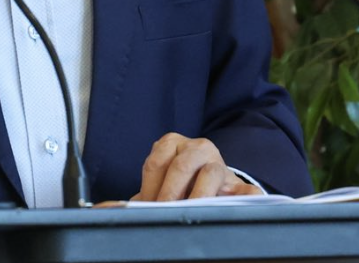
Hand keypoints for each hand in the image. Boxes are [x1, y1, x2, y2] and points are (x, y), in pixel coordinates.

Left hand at [131, 132, 263, 200]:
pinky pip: (246, 189)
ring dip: (198, 196)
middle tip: (164, 212)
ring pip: (211, 174)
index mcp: (174, 144)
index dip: (149, 187)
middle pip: (182, 165)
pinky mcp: (240, 184)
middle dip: (170, 193)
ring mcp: (221, 165)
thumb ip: (141, 195)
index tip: (145, 207)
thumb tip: (111, 210)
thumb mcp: (159, 183)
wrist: (214, 187)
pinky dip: (244, 198)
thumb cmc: (180, 185)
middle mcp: (198, 148)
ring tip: (189, 213)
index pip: (157, 161)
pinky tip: (236, 209)